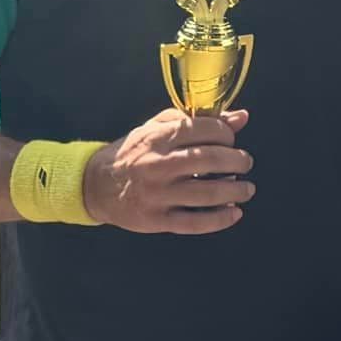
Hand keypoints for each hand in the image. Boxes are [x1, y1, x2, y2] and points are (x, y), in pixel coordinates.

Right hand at [83, 108, 253, 233]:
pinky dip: (220, 219)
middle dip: (237, 161)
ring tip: (246, 189)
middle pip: (209, 161)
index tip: (231, 139)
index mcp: (157, 139)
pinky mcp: (156, 220)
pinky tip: (235, 213)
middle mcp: (157, 166)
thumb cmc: (133, 153)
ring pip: (206, 194)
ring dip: (236, 191)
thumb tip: (241, 117)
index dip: (226, 134)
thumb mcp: (158, 128)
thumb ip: (198, 120)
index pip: (204, 130)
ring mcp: (156, 195)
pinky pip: (195, 222)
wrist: (94, 185)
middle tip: (245, 163)